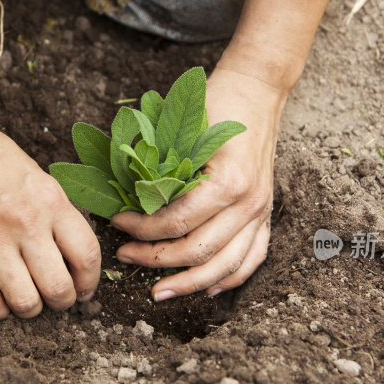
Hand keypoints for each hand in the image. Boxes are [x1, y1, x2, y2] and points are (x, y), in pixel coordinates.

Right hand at [0, 114, 100, 318]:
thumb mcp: (38, 177)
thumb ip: (57, 214)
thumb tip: (72, 256)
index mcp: (51, 202)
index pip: (87, 255)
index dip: (90, 282)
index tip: (85, 290)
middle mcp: (26, 224)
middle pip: (58, 288)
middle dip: (63, 302)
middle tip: (57, 299)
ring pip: (25, 302)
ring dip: (31, 310)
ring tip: (29, 301)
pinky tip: (0, 302)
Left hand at [110, 67, 284, 300]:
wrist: (257, 90)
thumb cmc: (216, 104)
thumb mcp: (183, 131)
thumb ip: (159, 168)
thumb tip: (123, 198)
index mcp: (228, 182)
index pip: (177, 222)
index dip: (141, 229)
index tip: (117, 224)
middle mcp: (248, 203)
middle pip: (197, 251)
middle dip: (156, 260)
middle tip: (125, 257)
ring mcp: (261, 212)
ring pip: (224, 266)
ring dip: (189, 284)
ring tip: (159, 292)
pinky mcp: (266, 215)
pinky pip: (251, 259)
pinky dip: (229, 279)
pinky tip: (206, 290)